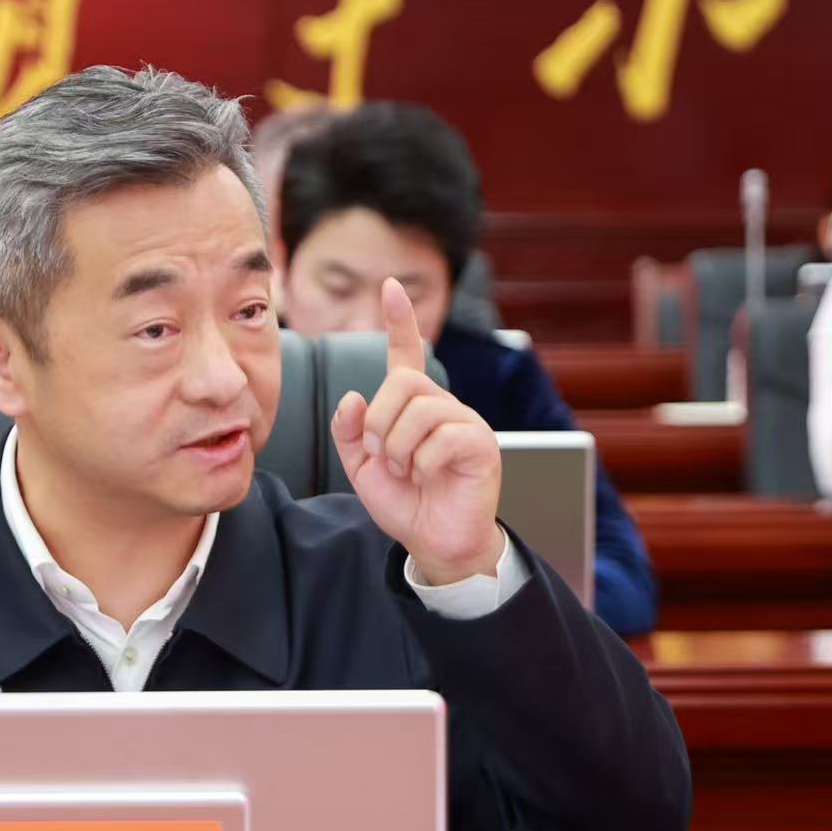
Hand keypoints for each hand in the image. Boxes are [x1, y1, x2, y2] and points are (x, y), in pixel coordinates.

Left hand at [329, 277, 502, 584]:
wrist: (434, 543)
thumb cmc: (406, 504)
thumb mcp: (363, 467)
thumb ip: (350, 432)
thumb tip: (353, 397)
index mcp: (414, 407)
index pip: (407, 354)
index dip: (400, 320)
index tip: (390, 287)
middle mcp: (441, 406)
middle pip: (401, 382)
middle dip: (380, 424)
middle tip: (387, 458)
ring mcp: (464, 422)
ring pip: (418, 409)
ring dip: (399, 448)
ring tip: (409, 472)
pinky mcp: (481, 443)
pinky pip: (441, 436)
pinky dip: (423, 462)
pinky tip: (431, 476)